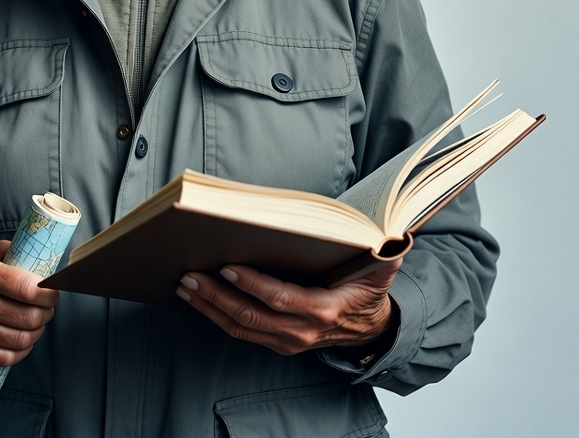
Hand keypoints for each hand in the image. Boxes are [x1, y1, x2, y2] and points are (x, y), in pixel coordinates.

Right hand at [0, 240, 59, 365]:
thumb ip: (17, 254)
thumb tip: (49, 265)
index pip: (27, 288)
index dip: (48, 293)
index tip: (53, 291)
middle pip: (28, 317)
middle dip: (47, 313)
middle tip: (48, 307)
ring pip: (21, 339)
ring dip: (38, 331)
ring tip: (37, 321)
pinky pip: (5, 358)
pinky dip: (22, 350)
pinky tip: (24, 338)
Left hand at [176, 260, 399, 355]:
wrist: (371, 331)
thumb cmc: (367, 292)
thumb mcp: (380, 271)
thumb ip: (385, 253)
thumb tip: (394, 237)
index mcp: (323, 310)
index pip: (281, 299)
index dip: (252, 284)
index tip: (227, 265)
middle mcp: (301, 331)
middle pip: (250, 316)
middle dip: (216, 295)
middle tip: (190, 274)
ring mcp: (286, 341)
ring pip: (240, 327)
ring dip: (209, 306)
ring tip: (185, 285)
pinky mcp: (276, 343)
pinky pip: (241, 332)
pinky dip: (216, 316)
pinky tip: (198, 298)